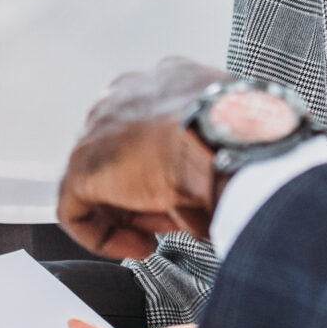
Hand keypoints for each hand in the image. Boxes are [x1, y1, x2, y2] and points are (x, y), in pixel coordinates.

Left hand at [56, 56, 225, 259]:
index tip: (191, 191)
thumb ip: (221, 146)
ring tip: (165, 232)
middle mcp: (130, 93)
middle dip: (150, 190)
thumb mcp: (240, 134)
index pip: (157, 126)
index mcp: (170, 80)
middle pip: (128, 151)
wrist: (230, 139)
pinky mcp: (83, 163)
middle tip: (177, 214)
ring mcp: (102, 125)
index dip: (174, 167)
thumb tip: (224, 175)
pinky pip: (76, 210)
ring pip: (105, 180)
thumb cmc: (250, 136)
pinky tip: (139, 247)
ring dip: (135, 214)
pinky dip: (104, 237)